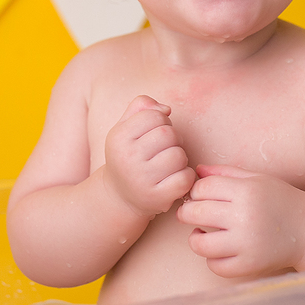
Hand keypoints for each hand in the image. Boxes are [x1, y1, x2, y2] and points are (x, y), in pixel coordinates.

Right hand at [103, 96, 194, 216]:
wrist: (120, 195)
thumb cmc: (128, 155)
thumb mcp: (125, 127)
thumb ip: (141, 106)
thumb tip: (166, 109)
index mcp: (118, 137)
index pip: (154, 115)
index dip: (162, 121)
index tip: (157, 132)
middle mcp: (127, 158)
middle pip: (169, 134)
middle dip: (174, 138)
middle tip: (166, 148)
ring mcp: (141, 179)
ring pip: (179, 155)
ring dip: (180, 158)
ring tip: (168, 164)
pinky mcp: (157, 197)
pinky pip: (185, 178)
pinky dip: (186, 176)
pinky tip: (174, 177)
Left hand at [177, 164, 304, 277]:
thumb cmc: (281, 200)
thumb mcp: (258, 180)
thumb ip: (226, 173)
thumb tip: (196, 171)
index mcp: (247, 191)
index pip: (203, 187)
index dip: (195, 191)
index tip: (198, 196)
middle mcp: (245, 217)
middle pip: (195, 212)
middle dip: (187, 212)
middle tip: (190, 214)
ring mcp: (247, 243)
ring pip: (200, 244)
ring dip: (195, 238)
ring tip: (201, 233)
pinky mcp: (250, 265)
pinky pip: (216, 266)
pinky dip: (212, 259)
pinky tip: (218, 250)